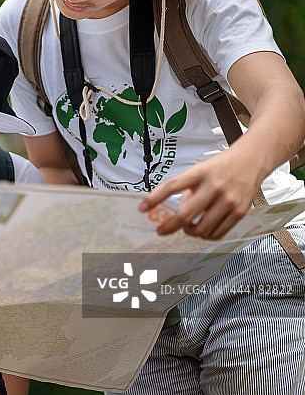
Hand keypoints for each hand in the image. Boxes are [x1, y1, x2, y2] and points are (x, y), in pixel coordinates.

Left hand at [140, 149, 258, 238]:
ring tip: (187, 225)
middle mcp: (215, 187)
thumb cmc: (222, 166)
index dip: (154, 199)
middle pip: (185, 214)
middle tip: (161, 229)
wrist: (252, 160)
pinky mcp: (240, 212)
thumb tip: (173, 213)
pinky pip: (217, 233)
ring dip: (189, 231)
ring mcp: (229, 201)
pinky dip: (205, 235)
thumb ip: (186, 189)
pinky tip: (202, 228)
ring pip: (201, 229)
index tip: (142, 208)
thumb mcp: (199, 170)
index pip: (171, 186)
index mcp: (200, 173)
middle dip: (169, 226)